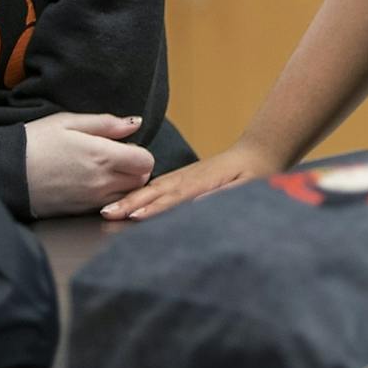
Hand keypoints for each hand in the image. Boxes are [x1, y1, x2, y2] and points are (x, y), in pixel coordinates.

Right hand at [25, 113, 153, 217]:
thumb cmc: (35, 142)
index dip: (139, 153)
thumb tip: (135, 123)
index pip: (146, 161)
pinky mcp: (80, 212)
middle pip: (140, 180)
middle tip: (115, 159)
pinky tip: (89, 185)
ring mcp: (92, 199)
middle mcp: (102, 181)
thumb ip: (106, 124)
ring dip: (123, 184)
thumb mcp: (69, 122)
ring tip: (101, 172)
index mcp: (103, 155)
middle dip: (134, 169)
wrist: (4, 173)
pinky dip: (108, 197)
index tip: (124, 148)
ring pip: (126, 195)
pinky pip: (108, 206)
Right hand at [101, 140, 279, 220]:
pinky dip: (141, 193)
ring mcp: (186, 175)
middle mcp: (190, 177)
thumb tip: (200, 203)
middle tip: (106, 214)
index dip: (155, 207)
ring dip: (131, 198)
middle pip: (156, 191)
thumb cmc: (259, 172)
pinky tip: (128, 203)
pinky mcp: (185, 177)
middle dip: (130, 202)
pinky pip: (160, 186)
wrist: (260, 151)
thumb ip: (227, 194)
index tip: (134, 216)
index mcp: (205, 181)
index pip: (176, 196)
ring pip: (154, 187)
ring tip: (108, 211)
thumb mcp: (251, 185)